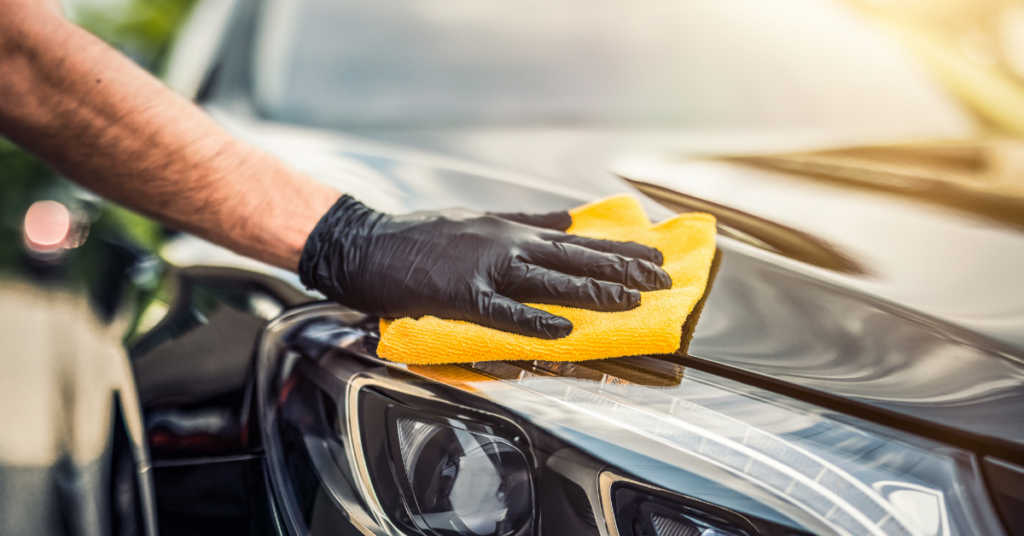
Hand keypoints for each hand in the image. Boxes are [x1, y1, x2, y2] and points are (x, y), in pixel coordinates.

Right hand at [298, 196, 670, 338]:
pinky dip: (534, 321)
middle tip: (662, 281)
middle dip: (624, 270)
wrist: (371, 245)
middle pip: (576, 259)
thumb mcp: (482, 217)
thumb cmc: (425, 234)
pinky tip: (562, 329)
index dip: (621, 250)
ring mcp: (487, 270)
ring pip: (550, 282)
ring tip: (631, 301)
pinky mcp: (462, 297)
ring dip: (594, 291)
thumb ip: (529, 220)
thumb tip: (569, 218)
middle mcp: (509, 245)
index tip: (656, 256)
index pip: (579, 241)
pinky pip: (504, 312)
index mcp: (514, 231)